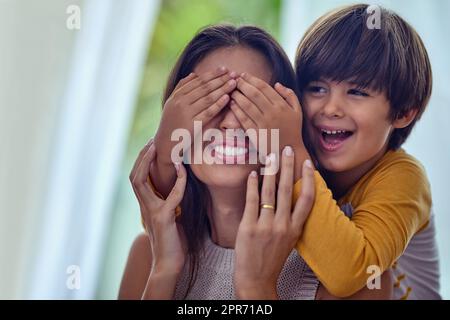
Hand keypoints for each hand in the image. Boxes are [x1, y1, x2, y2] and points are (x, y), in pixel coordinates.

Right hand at [130, 139, 187, 274]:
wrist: (169, 264)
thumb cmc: (172, 241)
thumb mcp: (170, 217)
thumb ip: (170, 202)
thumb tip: (177, 187)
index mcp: (146, 205)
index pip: (137, 179)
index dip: (141, 162)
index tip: (151, 146)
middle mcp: (145, 206)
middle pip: (134, 176)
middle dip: (141, 157)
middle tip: (152, 141)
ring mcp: (151, 212)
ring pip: (140, 182)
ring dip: (147, 163)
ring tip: (157, 148)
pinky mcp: (163, 218)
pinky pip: (170, 196)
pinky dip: (177, 182)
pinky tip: (182, 171)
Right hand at [154, 67, 237, 165]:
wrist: (165, 143)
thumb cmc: (171, 122)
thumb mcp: (172, 103)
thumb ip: (181, 88)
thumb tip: (194, 74)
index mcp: (177, 96)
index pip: (198, 81)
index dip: (212, 74)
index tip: (224, 69)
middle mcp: (181, 103)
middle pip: (204, 88)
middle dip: (220, 79)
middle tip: (233, 73)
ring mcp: (186, 113)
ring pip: (208, 98)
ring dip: (222, 89)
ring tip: (233, 83)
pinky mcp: (193, 125)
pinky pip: (208, 112)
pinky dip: (218, 104)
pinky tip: (227, 98)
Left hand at [230, 73, 308, 179]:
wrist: (289, 151)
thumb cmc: (293, 130)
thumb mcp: (297, 110)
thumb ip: (289, 95)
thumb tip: (277, 83)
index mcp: (281, 105)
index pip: (264, 88)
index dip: (252, 79)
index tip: (244, 75)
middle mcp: (272, 113)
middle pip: (254, 94)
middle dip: (242, 84)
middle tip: (234, 79)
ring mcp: (263, 124)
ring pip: (247, 105)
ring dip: (237, 96)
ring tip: (231, 90)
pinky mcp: (256, 134)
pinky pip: (243, 119)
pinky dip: (236, 110)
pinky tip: (232, 104)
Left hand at [234, 146, 315, 298]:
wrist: (256, 279)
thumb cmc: (272, 258)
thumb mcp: (289, 239)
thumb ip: (290, 219)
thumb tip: (289, 196)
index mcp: (296, 228)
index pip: (307, 199)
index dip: (308, 179)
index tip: (307, 163)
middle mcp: (283, 225)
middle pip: (288, 190)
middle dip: (288, 167)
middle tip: (287, 149)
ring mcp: (266, 226)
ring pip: (270, 193)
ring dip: (270, 172)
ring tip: (270, 156)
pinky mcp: (249, 227)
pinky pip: (252, 201)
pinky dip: (252, 185)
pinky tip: (252, 173)